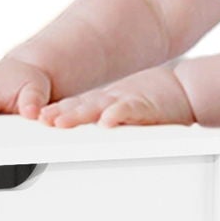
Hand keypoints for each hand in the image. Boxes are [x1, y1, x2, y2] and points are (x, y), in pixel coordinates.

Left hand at [39, 66, 195, 127]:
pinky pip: (129, 111)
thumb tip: (78, 130)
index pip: (74, 107)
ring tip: (61, 121)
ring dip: (79, 114)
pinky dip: (117, 114)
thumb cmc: (151, 102)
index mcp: (103, 103)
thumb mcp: (120, 110)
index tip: (36, 119)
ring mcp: (126, 102)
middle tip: (43, 120)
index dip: (56, 112)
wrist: (183, 89)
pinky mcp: (145, 106)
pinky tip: (107, 121)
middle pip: (80, 107)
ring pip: (98, 108)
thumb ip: (101, 119)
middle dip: (60, 114)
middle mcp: (110, 101)